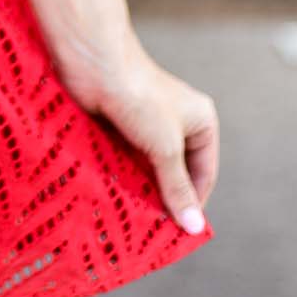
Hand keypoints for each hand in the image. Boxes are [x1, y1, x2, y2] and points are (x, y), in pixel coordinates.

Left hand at [56, 35, 218, 235]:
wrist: (93, 62)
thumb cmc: (139, 97)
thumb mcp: (165, 147)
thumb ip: (178, 187)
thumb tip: (194, 226)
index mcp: (200, 122)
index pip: (204, 173)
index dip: (193, 202)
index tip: (179, 235)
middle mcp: (175, 123)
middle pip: (174, 173)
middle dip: (164, 199)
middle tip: (153, 234)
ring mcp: (145, 125)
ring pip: (147, 169)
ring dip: (139, 191)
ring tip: (132, 223)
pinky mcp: (118, 127)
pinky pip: (124, 161)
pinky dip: (120, 178)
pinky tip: (114, 200)